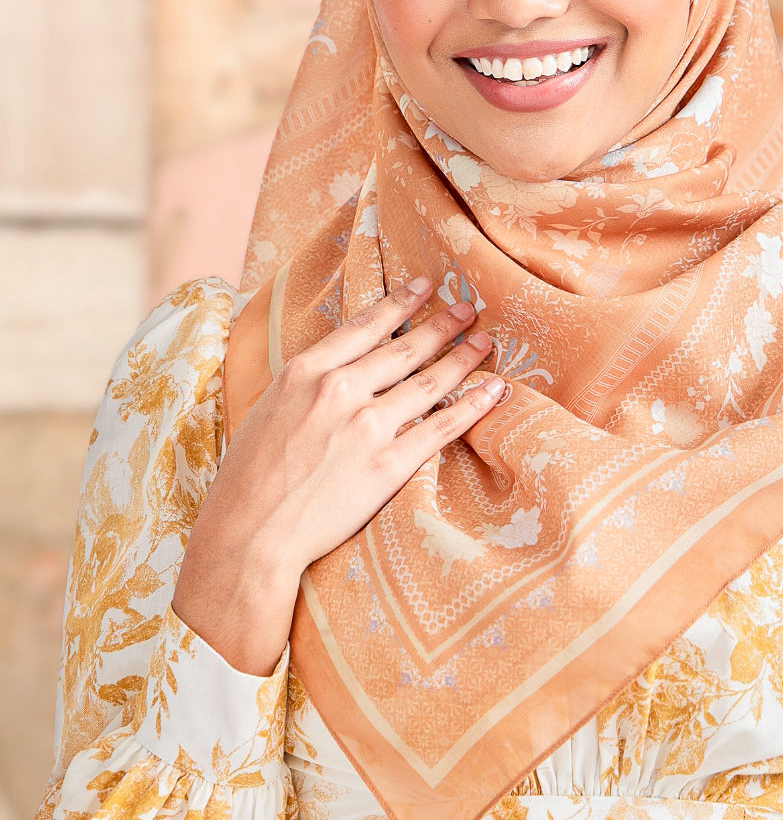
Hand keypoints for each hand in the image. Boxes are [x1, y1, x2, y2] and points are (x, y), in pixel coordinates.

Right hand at [172, 276, 504, 674]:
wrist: (249, 532)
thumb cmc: (249, 477)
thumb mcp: (268, 408)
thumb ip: (306, 384)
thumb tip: (338, 367)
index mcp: (306, 371)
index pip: (365, 325)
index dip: (401, 302)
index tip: (425, 287)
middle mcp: (340, 389)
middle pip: (405, 348)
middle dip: (442, 325)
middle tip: (467, 309)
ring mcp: (367, 426)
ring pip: (430, 381)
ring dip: (464, 358)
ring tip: (485, 342)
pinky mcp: (389, 465)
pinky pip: (442, 427)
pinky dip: (474, 406)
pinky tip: (495, 390)